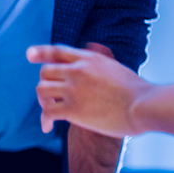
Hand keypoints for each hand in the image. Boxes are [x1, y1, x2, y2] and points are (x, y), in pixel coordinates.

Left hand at [28, 44, 150, 136]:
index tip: (29, 55)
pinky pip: (47, 111)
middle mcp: (77, 70)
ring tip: (49, 111)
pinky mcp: (73, 108)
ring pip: (42, 90)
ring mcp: (73, 88)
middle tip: (50, 97)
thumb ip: (101, 57)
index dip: (41, 52)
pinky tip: (47, 127)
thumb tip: (90, 45)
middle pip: (45, 72)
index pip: (58, 51)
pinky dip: (44, 119)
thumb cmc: (137, 91)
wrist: (144, 105)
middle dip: (45, 84)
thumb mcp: (116, 66)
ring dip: (43, 101)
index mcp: (90, 58)